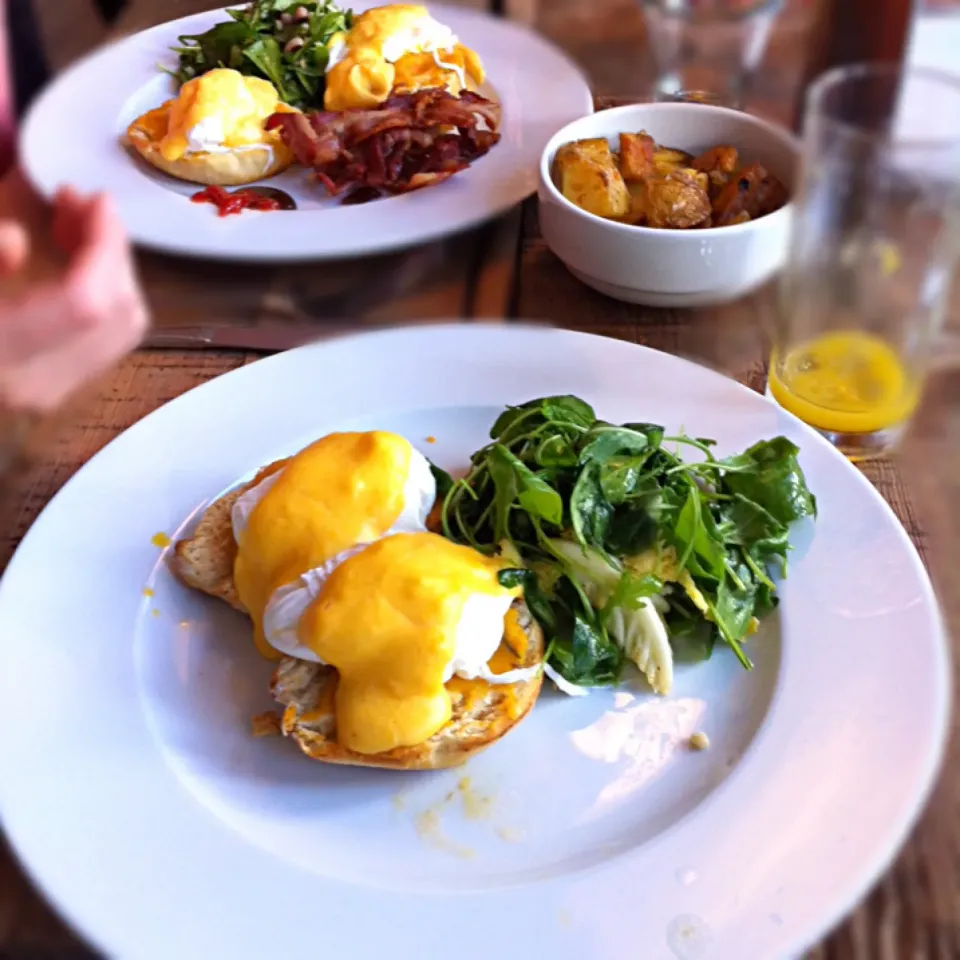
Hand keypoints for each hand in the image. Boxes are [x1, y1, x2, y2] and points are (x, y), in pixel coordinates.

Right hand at [0, 184, 148, 411]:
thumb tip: (18, 243)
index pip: (87, 302)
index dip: (104, 245)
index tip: (95, 198)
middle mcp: (37, 385)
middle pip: (120, 311)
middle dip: (112, 248)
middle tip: (77, 201)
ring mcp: (54, 393)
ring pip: (126, 326)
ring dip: (112, 267)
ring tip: (72, 222)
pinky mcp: (60, 389)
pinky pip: (110, 337)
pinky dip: (106, 292)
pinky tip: (74, 259)